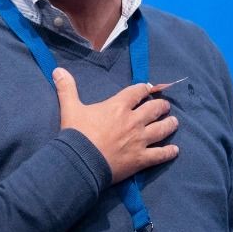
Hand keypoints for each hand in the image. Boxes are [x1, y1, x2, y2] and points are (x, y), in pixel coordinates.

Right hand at [52, 67, 178, 183]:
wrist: (80, 160)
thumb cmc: (76, 134)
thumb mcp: (69, 108)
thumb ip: (66, 88)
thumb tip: (58, 70)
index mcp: (118, 107)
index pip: (137, 92)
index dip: (144, 89)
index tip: (147, 89)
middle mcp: (133, 121)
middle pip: (155, 109)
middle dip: (161, 106)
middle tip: (164, 106)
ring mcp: (140, 140)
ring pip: (162, 129)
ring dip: (170, 124)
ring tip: (174, 122)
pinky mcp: (141, 158)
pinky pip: (161, 154)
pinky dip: (169, 152)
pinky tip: (174, 149)